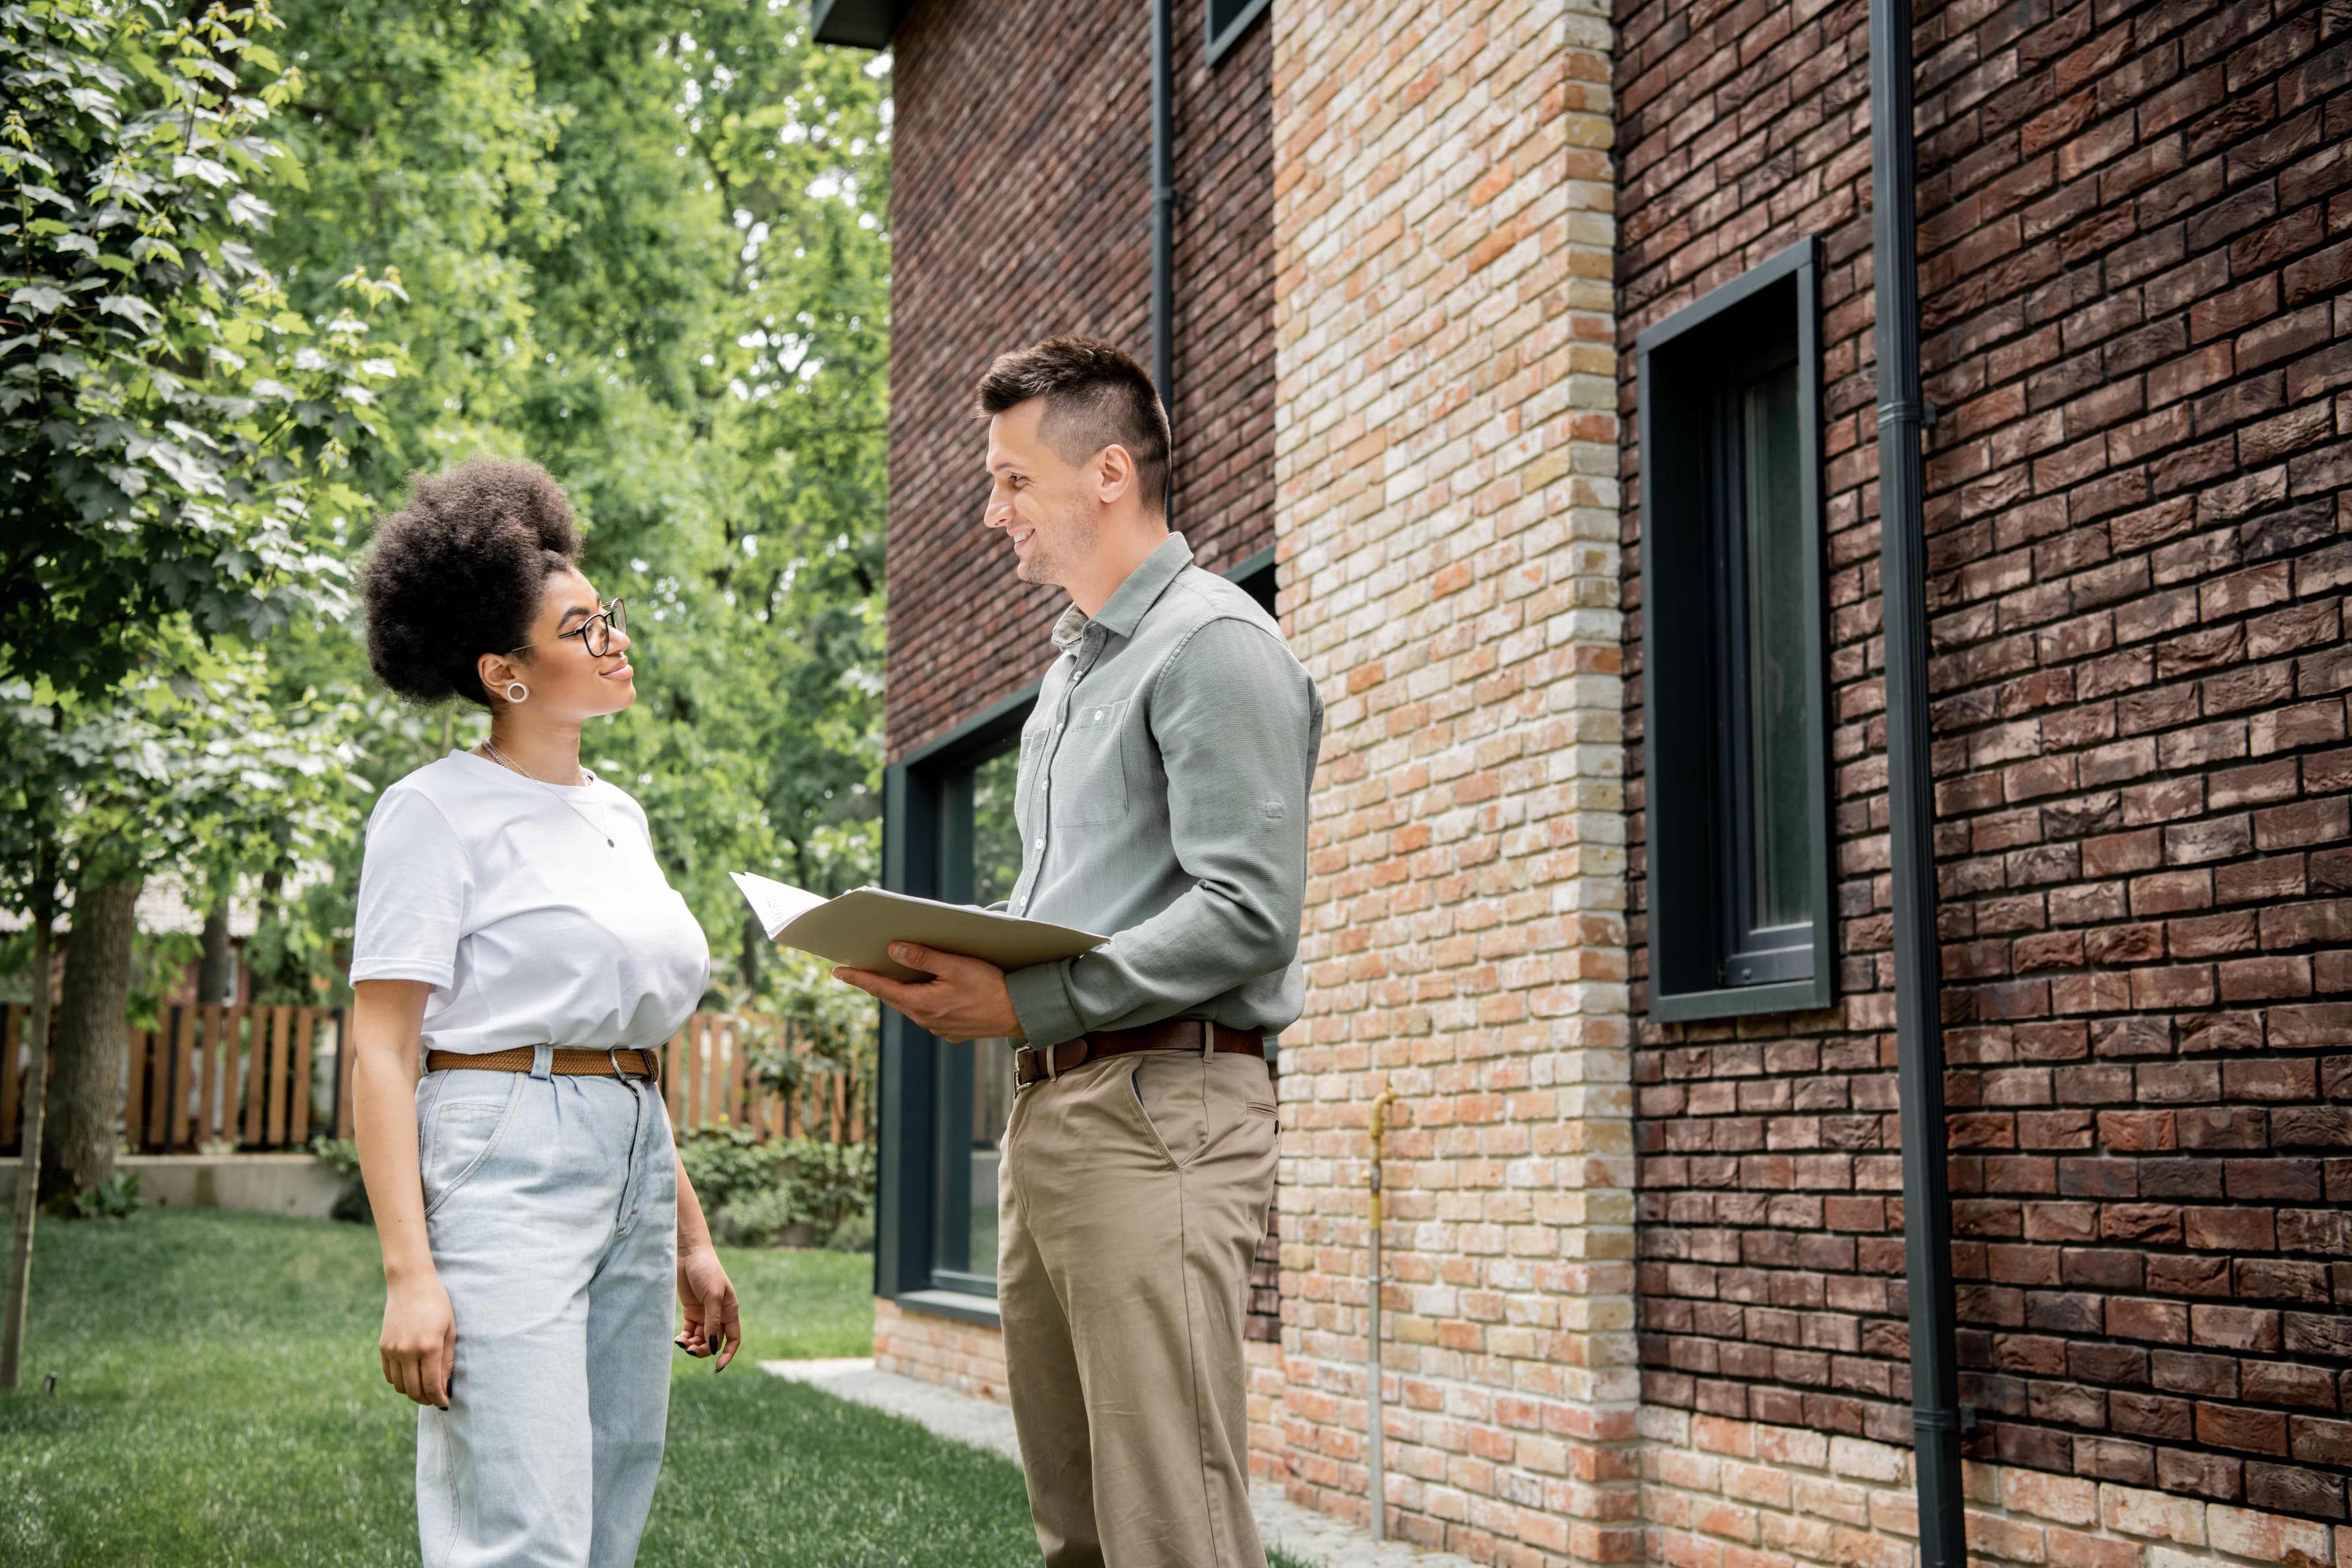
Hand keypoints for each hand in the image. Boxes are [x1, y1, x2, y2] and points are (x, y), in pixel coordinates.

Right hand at [381, 1272, 455, 1408]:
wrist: (410, 1284)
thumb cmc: (437, 1304)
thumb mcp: (449, 1330)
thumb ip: (447, 1360)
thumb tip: (445, 1386)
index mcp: (428, 1347)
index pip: (432, 1385)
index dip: (439, 1399)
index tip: (445, 1403)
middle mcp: (407, 1351)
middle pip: (414, 1390)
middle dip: (426, 1399)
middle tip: (435, 1399)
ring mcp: (392, 1350)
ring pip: (400, 1386)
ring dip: (412, 1392)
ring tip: (424, 1389)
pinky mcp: (383, 1347)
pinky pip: (389, 1375)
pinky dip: (400, 1382)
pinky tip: (411, 1377)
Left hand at [676, 1245, 741, 1371]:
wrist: (688, 1254)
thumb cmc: (706, 1271)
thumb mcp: (712, 1296)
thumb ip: (713, 1321)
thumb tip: (713, 1346)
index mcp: (730, 1310)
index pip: (733, 1339)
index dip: (727, 1354)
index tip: (717, 1367)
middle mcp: (719, 1314)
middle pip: (715, 1341)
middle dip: (704, 1349)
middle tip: (691, 1350)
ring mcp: (704, 1313)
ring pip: (701, 1338)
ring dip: (693, 1345)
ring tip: (683, 1344)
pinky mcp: (691, 1311)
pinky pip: (690, 1331)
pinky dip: (685, 1338)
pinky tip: (678, 1340)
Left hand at [833, 943, 1021, 1042]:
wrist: (1020, 1013)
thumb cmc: (991, 987)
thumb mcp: (955, 966)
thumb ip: (923, 957)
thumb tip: (893, 949)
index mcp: (921, 1004)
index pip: (880, 988)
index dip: (857, 978)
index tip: (837, 971)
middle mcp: (925, 1020)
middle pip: (894, 997)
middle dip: (877, 982)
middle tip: (860, 967)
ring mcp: (938, 1027)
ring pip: (911, 1004)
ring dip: (901, 990)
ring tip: (892, 974)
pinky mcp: (952, 1029)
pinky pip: (928, 1011)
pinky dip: (921, 997)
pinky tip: (928, 986)